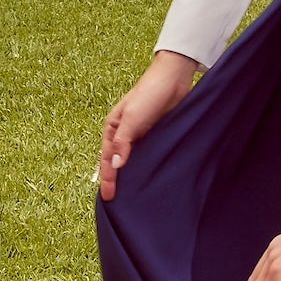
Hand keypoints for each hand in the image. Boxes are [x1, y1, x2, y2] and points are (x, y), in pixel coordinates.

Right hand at [99, 51, 199, 199]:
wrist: (173, 78)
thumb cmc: (149, 94)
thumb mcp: (132, 118)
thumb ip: (123, 142)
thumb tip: (115, 165)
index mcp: (113, 128)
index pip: (107, 159)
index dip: (107, 179)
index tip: (108, 197)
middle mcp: (124, 133)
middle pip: (117, 162)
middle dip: (116, 180)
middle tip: (116, 202)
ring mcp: (140, 135)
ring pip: (133, 160)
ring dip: (131, 175)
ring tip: (132, 196)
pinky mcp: (155, 135)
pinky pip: (148, 155)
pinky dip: (146, 167)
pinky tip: (149, 178)